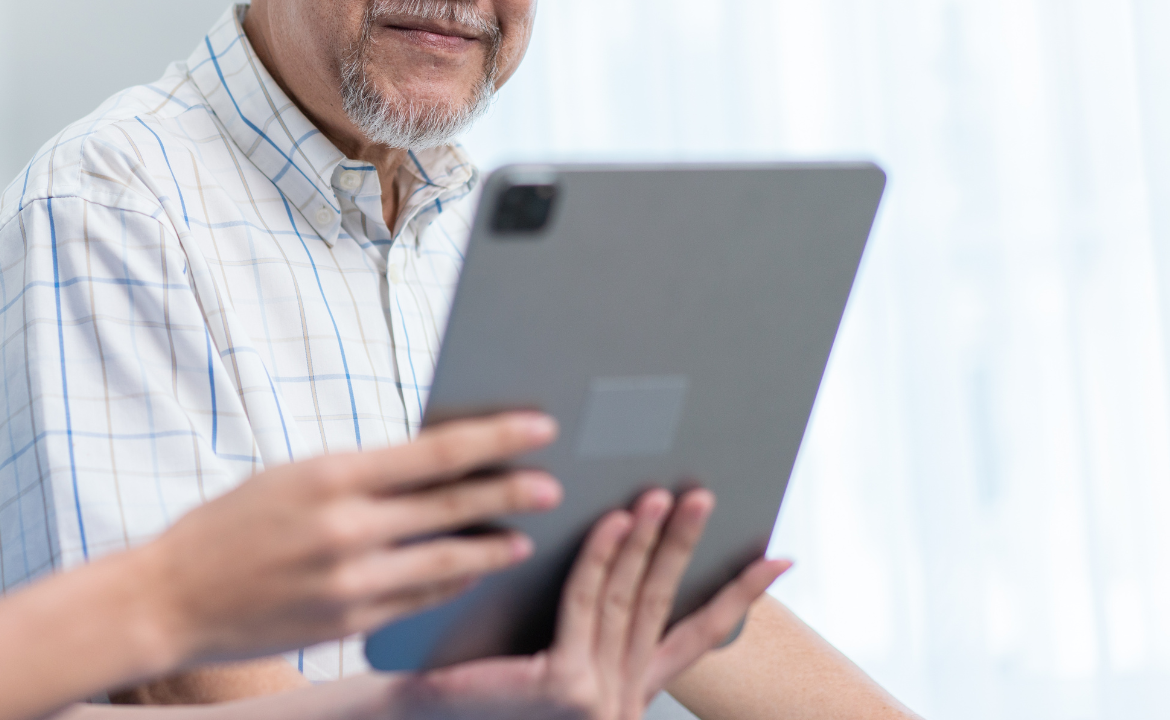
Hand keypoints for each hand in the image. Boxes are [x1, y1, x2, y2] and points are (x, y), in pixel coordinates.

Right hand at [133, 412, 562, 666]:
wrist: (171, 597)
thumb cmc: (227, 527)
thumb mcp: (290, 478)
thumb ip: (356, 475)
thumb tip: (426, 465)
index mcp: (332, 475)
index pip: (435, 451)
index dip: (496, 438)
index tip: (538, 427)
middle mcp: (348, 527)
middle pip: (453, 505)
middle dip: (511, 493)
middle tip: (552, 484)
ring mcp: (352, 581)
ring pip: (446, 560)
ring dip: (492, 547)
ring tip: (522, 539)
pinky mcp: (350, 624)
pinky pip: (419, 601)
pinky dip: (451, 584)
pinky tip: (472, 572)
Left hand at [394, 489, 790, 719]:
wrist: (414, 719)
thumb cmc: (464, 686)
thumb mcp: (538, 657)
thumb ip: (579, 622)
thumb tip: (616, 545)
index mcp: (623, 692)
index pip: (692, 639)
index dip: (737, 598)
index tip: (778, 558)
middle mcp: (620, 699)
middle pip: (662, 606)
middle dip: (688, 547)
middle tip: (705, 494)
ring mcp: (598, 699)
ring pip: (629, 600)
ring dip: (652, 542)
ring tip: (666, 496)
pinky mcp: (566, 689)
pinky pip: (586, 605)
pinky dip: (602, 558)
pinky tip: (615, 521)